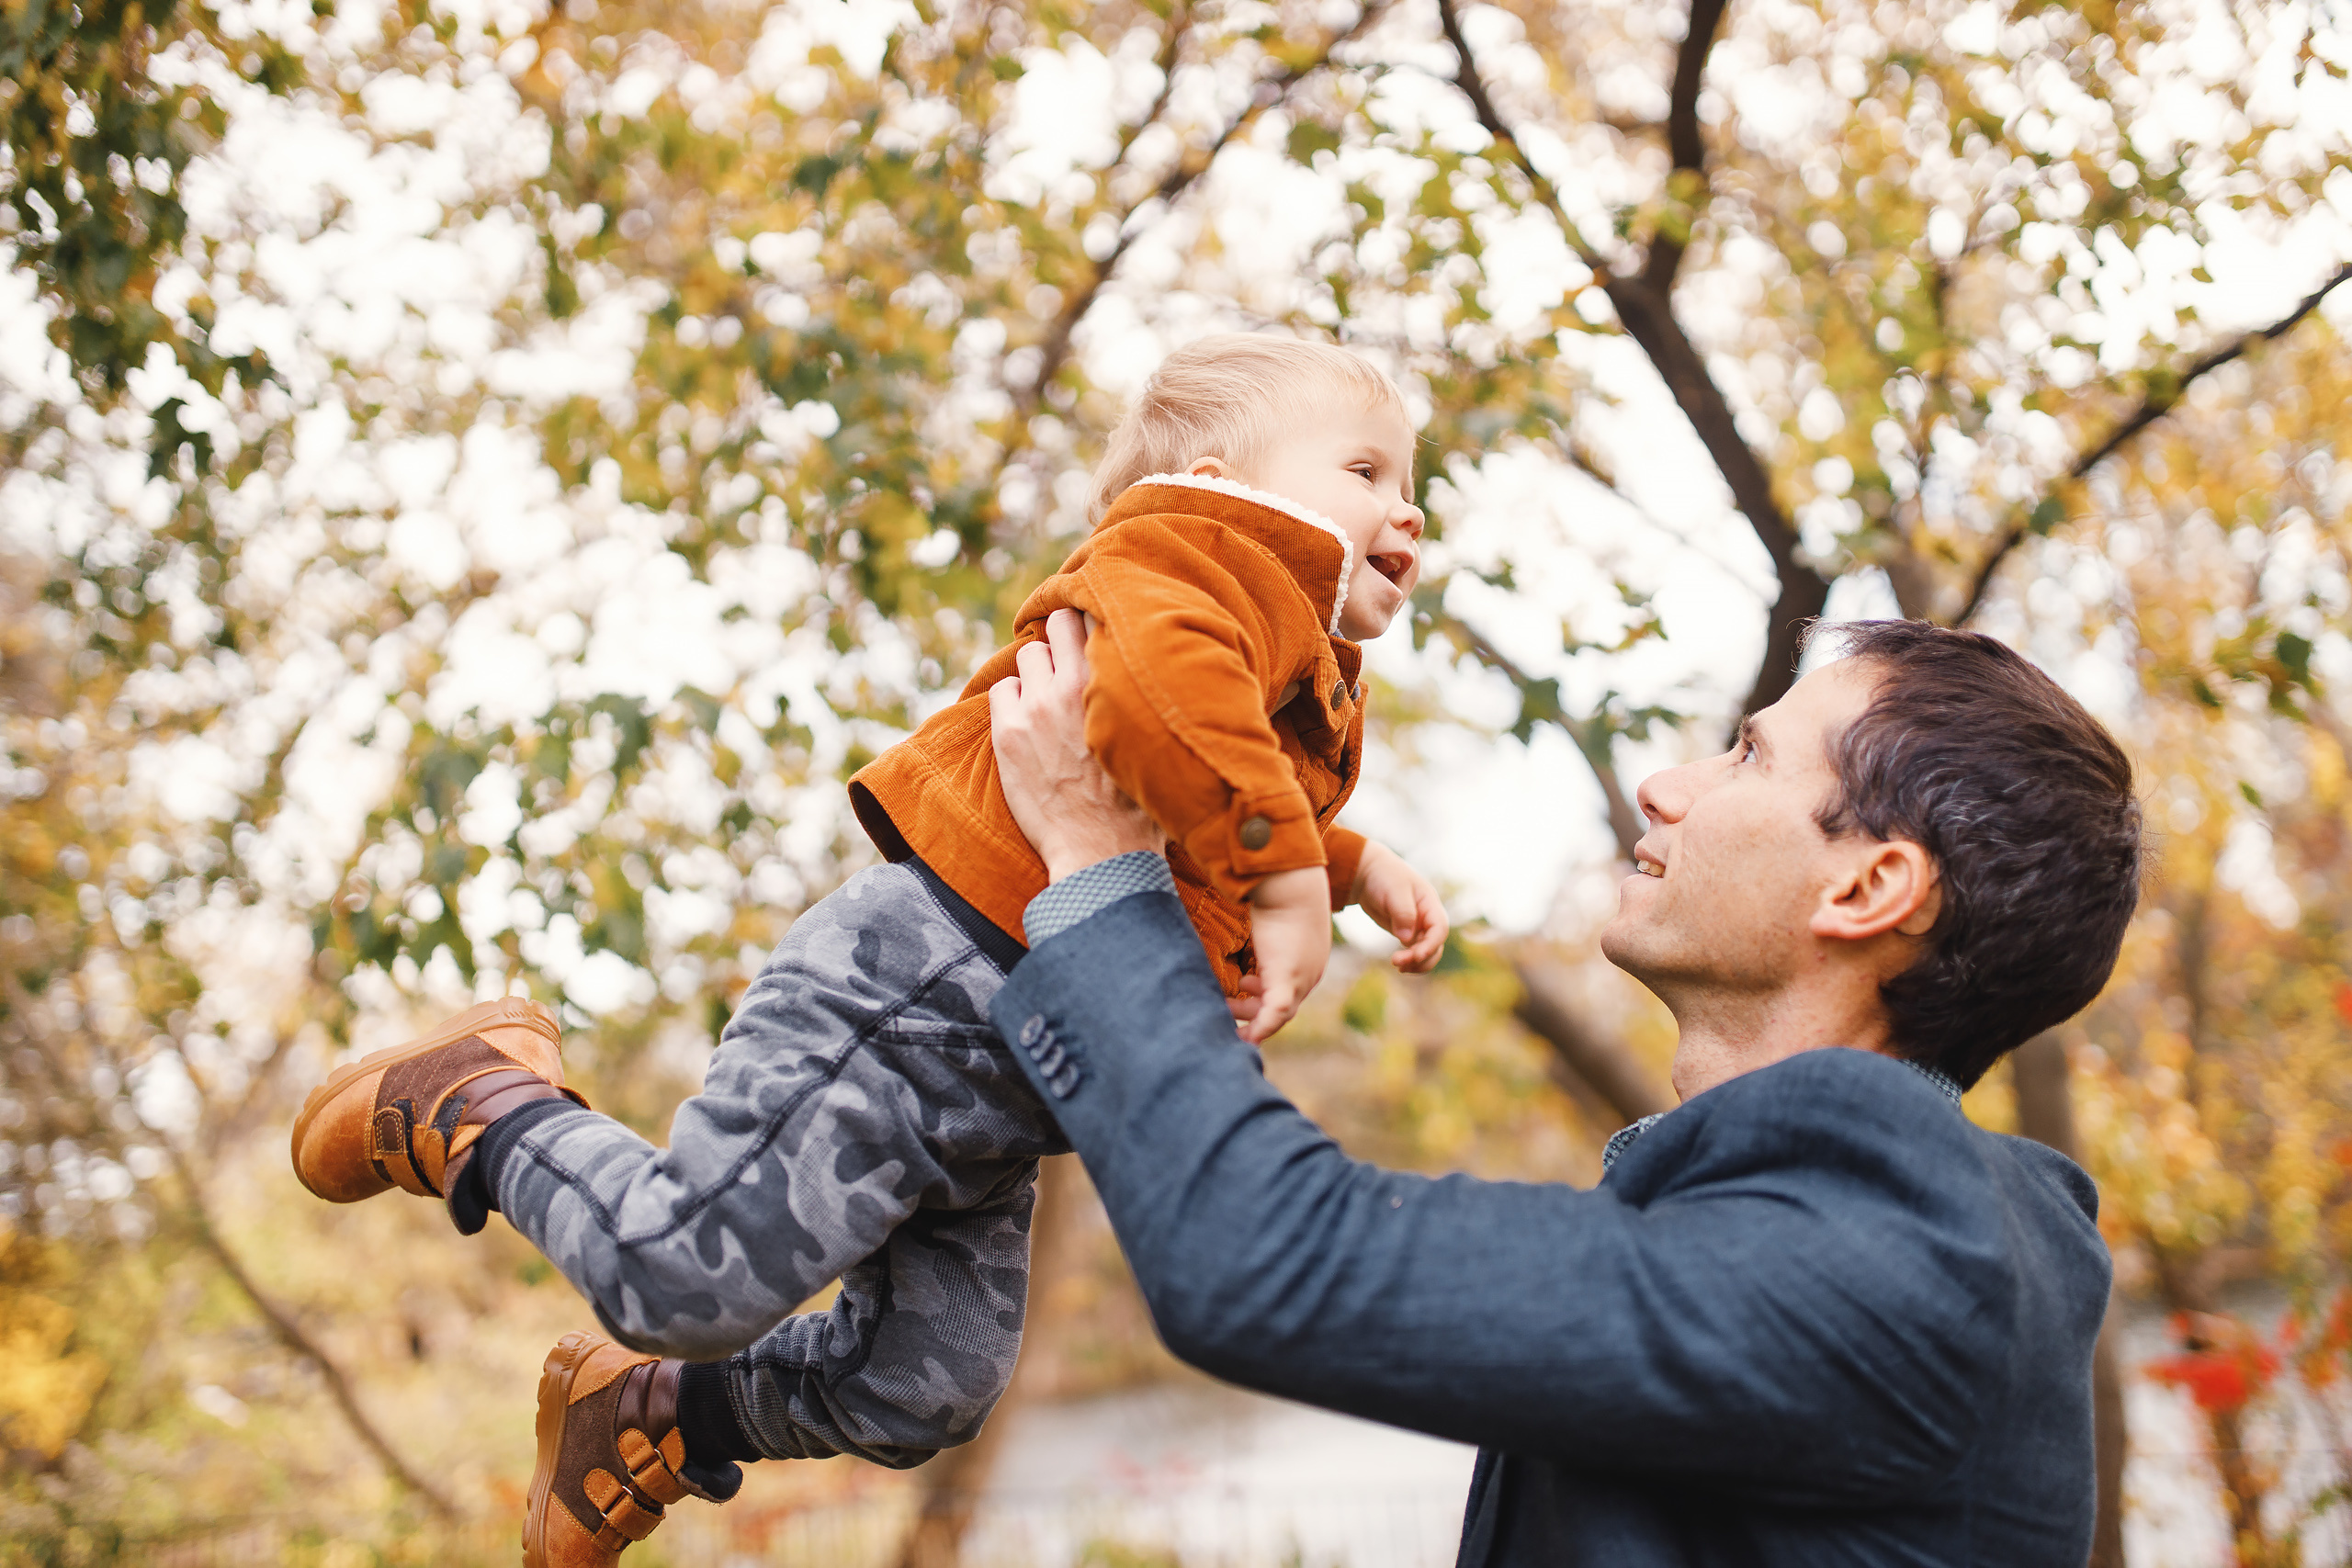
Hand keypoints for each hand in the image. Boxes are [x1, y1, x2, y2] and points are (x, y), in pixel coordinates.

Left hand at [988, 608, 1164, 879]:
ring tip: (1049, 700)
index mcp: (1115, 684)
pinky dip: (1011, 701)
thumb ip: (1145, 700)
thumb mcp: (1154, 740)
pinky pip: (1001, 690)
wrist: (1101, 851)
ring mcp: (1037, 708)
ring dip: (1037, 672)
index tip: (1093, 630)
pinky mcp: (1009, 734)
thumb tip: (1160, 675)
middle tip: (1067, 661)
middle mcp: (1074, 686)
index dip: (1093, 621)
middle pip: (1058, 624)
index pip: (1097, 620)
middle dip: (1062, 638)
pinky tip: (1027, 724)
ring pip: (1028, 656)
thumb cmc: (1139, 803)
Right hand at [1236, 866, 1331, 1043]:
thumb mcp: (1280, 915)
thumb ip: (1272, 927)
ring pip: (1278, 1014)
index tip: (1242, 988)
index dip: (1265, 993)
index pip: (1291, 988)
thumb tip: (1258, 919)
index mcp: (1311, 960)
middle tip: (1229, 1006)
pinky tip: (1245, 1038)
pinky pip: (1274, 1015)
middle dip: (1255, 1008)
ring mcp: (1301, 979)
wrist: (1293, 883)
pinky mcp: (1286, 980)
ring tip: (1226, 1011)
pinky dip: (1260, 1028)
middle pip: (1285, 1006)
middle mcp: (1310, 974)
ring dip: (1252, 1017)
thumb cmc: (1284, 891)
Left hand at [1353, 841, 1447, 972]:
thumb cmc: (1383, 876)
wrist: (1366, 873)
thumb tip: (1407, 939)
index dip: (1431, 945)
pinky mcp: (1405, 932)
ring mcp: (1417, 926)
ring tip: (1398, 966)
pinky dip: (1409, 960)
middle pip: (1435, 945)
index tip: (1416, 955)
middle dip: (1421, 958)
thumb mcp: (1394, 890)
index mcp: (1429, 903)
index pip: (1440, 928)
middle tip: (1399, 963)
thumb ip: (1403, 913)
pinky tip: (1398, 964)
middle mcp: (1427, 916)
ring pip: (1426, 951)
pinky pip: (1413, 951)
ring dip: (1416, 963)